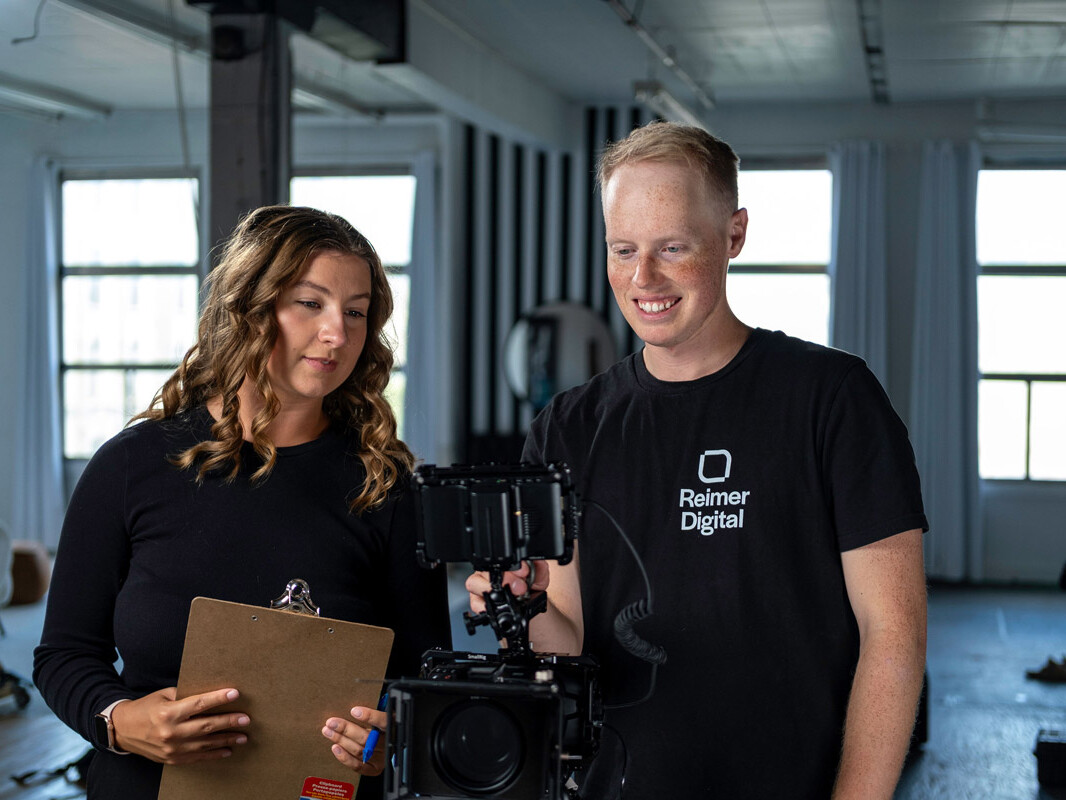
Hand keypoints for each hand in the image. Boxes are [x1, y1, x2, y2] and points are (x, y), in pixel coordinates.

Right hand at [110, 687, 249, 764]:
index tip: (235, 693)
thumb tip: (212, 693)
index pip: (199, 704)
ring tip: (243, 737)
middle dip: (228, 722)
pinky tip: (227, 751)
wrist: (122, 730)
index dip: (218, 698)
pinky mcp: (171, 759)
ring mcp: (171, 749)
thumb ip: (186, 695)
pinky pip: (197, 758)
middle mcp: (170, 732)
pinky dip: (213, 754)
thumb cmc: (146, 708)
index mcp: (168, 713)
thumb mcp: (164, 695)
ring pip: (205, 745)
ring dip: (226, 740)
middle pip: (206, 726)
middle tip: (246, 719)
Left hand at [322, 705, 387, 775]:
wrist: (395, 748)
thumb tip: (355, 707)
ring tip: (328, 732)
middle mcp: (389, 744)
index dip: (370, 716)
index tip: (354, 711)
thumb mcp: (383, 715)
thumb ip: (373, 712)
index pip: (384, 721)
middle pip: (367, 738)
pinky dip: (345, 758)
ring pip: (359, 750)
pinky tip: (335, 748)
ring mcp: (382, 758)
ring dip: (341, 740)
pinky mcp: (375, 769)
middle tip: (332, 722)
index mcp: (394, 727)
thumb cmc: (383, 726)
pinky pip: (359, 766)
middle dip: (346, 729)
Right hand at [466, 560, 549, 614]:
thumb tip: (536, 559)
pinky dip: (483, 606)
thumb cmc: (530, 586)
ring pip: (474, 583)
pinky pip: (474, 602)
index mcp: (501, 562)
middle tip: (521, 587)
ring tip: (509, 597)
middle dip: (505, 579)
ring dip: (491, 590)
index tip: (524, 572)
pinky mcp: (477, 601)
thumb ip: (539, 565)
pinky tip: (498, 607)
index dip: (512, 566)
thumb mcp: (539, 574)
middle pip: (485, 570)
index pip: (500, 559)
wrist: (529, 604)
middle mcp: (487, 572)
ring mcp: (480, 586)